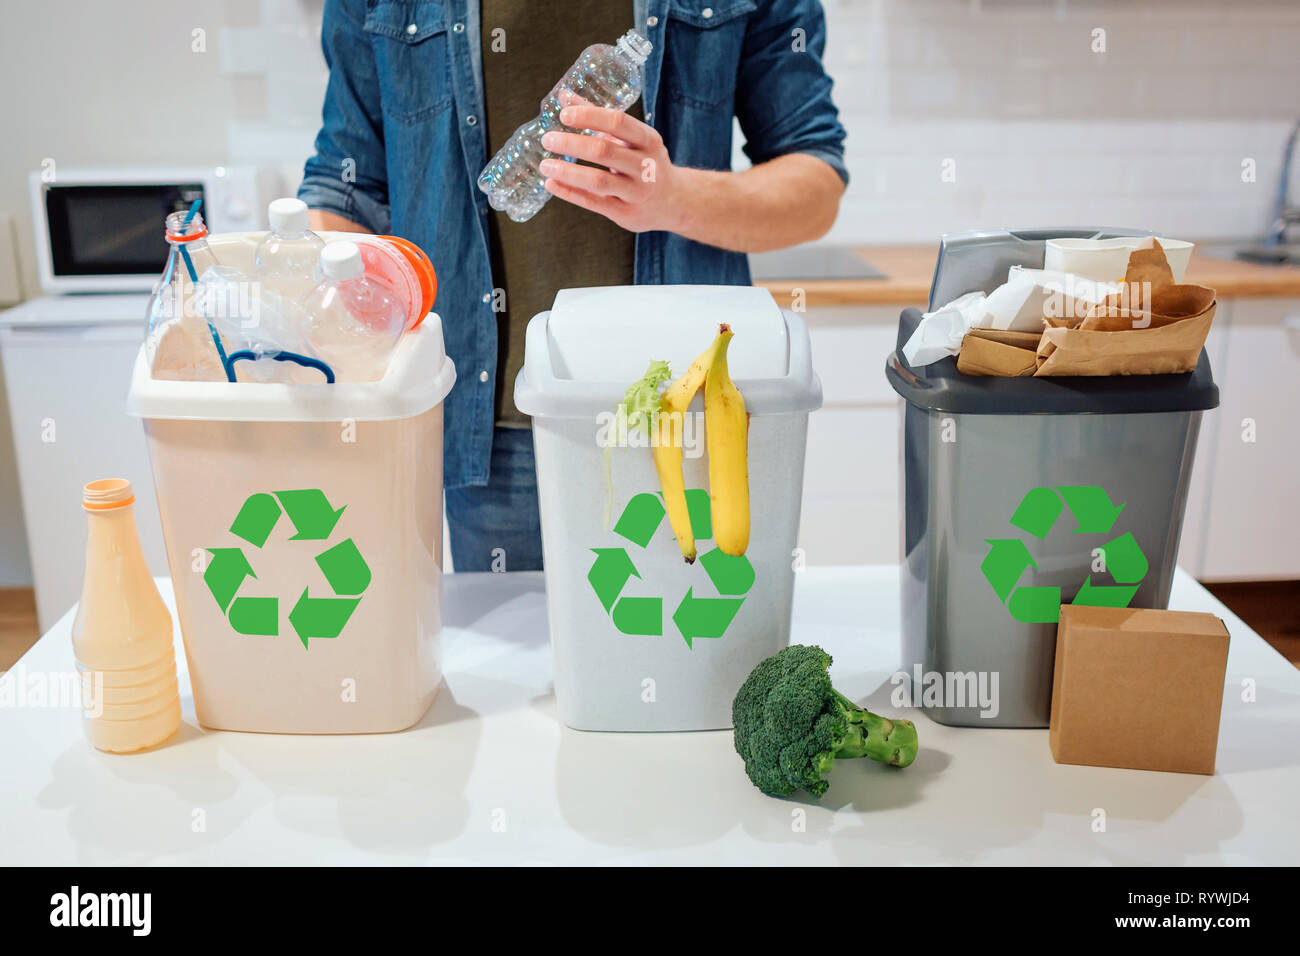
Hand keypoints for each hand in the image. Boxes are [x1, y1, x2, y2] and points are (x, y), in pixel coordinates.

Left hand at [538, 105, 683, 232]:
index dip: (589, 116)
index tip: (564, 115)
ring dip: (567, 171)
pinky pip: (593, 203)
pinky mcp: (626, 213)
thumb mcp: (631, 138)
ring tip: (545, 165)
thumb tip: (564, 96)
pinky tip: (552, 183)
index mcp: (649, 140)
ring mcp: (637, 192)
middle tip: (547, 140)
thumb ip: (598, 117)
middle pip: (604, 151)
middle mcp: (646, 166)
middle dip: (571, 144)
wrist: (673, 201)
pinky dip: (570, 192)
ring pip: (597, 181)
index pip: (618, 122)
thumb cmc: (645, 162)